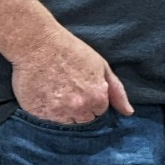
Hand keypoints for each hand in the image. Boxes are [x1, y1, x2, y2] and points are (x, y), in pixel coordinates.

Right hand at [11, 27, 132, 124]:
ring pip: (67, 121)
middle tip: (69, 87)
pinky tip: (46, 92)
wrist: (36, 44)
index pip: (100, 111)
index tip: (83, 86)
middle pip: (84, 119)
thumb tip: (128, 112)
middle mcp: (78, 109)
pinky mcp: (38, 113)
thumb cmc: (71, 50)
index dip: (93, 99)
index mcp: (97, 98)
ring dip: (64, 110)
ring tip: (57, 89)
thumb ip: (116, 91)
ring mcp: (57, 113)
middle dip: (80, 107)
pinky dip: (48, 109)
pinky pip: (48, 119)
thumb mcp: (101, 66)